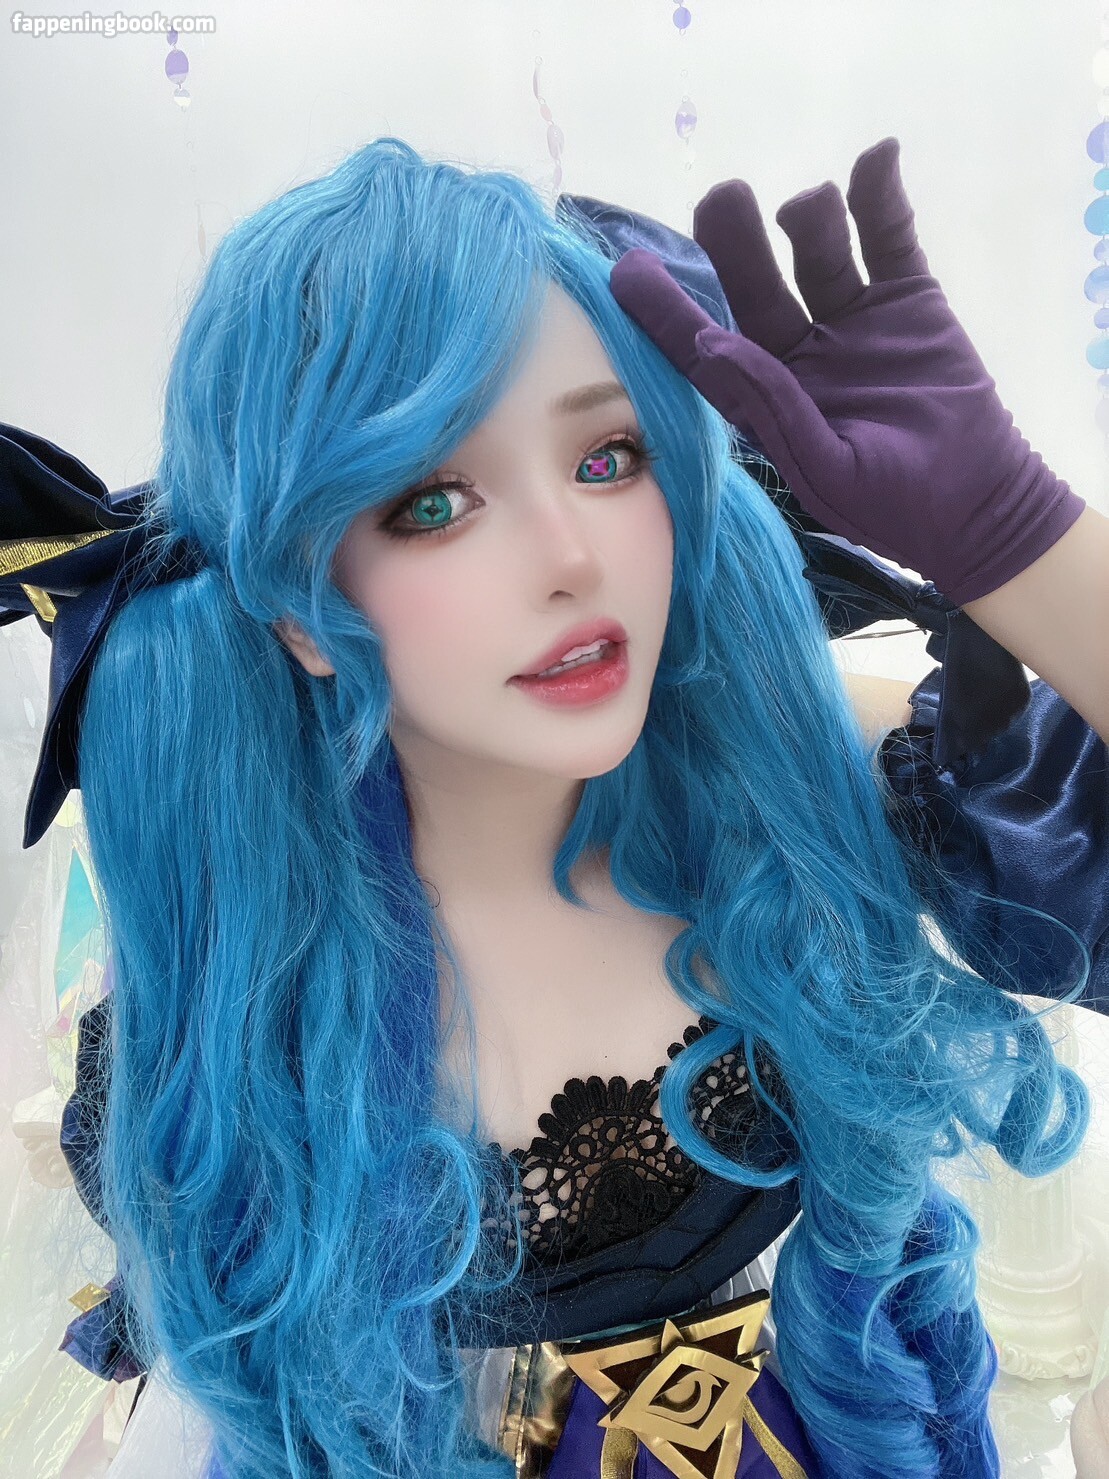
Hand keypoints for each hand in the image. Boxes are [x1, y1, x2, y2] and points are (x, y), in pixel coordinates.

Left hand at [609, 137, 1084, 606]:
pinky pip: (890, 237)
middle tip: (722, 199)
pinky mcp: (908, 299)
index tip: (626, 270)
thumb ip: (772, 410)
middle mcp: (800, 351)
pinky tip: (876, 156)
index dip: (665, 311)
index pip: (703, 346)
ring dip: (810, 218)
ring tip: (809, 204)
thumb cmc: (894, 507)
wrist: (980, 507)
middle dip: (735, 242)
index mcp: (766, 398)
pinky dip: (881, 196)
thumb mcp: (827, 471)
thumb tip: (712, 345)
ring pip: (818, 252)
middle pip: (755, 284)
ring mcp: (854, 320)